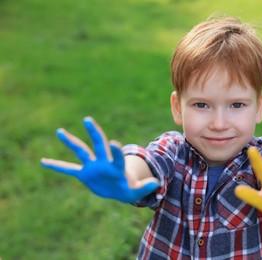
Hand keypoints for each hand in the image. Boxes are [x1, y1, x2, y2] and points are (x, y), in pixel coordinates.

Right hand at [40, 117, 158, 202]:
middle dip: (94, 133)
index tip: (116, 143)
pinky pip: (68, 169)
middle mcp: (103, 162)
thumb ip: (144, 187)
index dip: (116, 151)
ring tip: (60, 131)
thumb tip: (156, 183)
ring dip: (71, 142)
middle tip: (88, 120)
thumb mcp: (136, 191)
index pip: (116, 156)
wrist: (118, 189)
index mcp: (116, 166)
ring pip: (81, 151)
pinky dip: (57, 166)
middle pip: (98, 144)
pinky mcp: (84, 174)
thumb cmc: (128, 189)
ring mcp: (92, 166)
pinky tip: (43, 161)